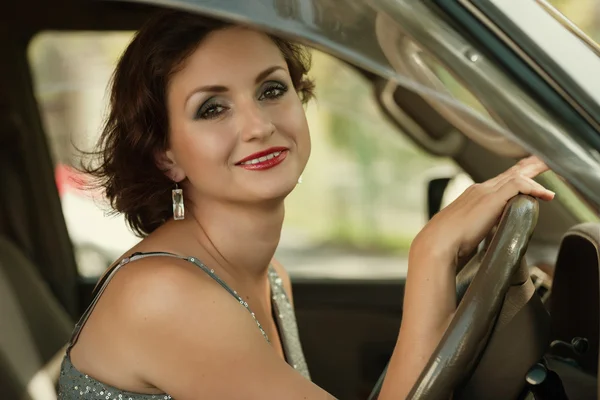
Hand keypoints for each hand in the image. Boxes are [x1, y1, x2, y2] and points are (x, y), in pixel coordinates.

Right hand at [413, 156, 554, 267]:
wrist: (439, 241)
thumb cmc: (449, 242)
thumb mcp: (468, 232)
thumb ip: (479, 228)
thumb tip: (484, 236)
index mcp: (474, 196)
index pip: (500, 182)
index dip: (518, 178)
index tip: (530, 175)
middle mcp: (481, 190)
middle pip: (511, 173)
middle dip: (529, 166)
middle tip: (545, 161)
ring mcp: (486, 192)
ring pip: (517, 174)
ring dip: (536, 171)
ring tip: (552, 168)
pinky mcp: (492, 198)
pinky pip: (518, 185)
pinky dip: (534, 188)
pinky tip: (546, 195)